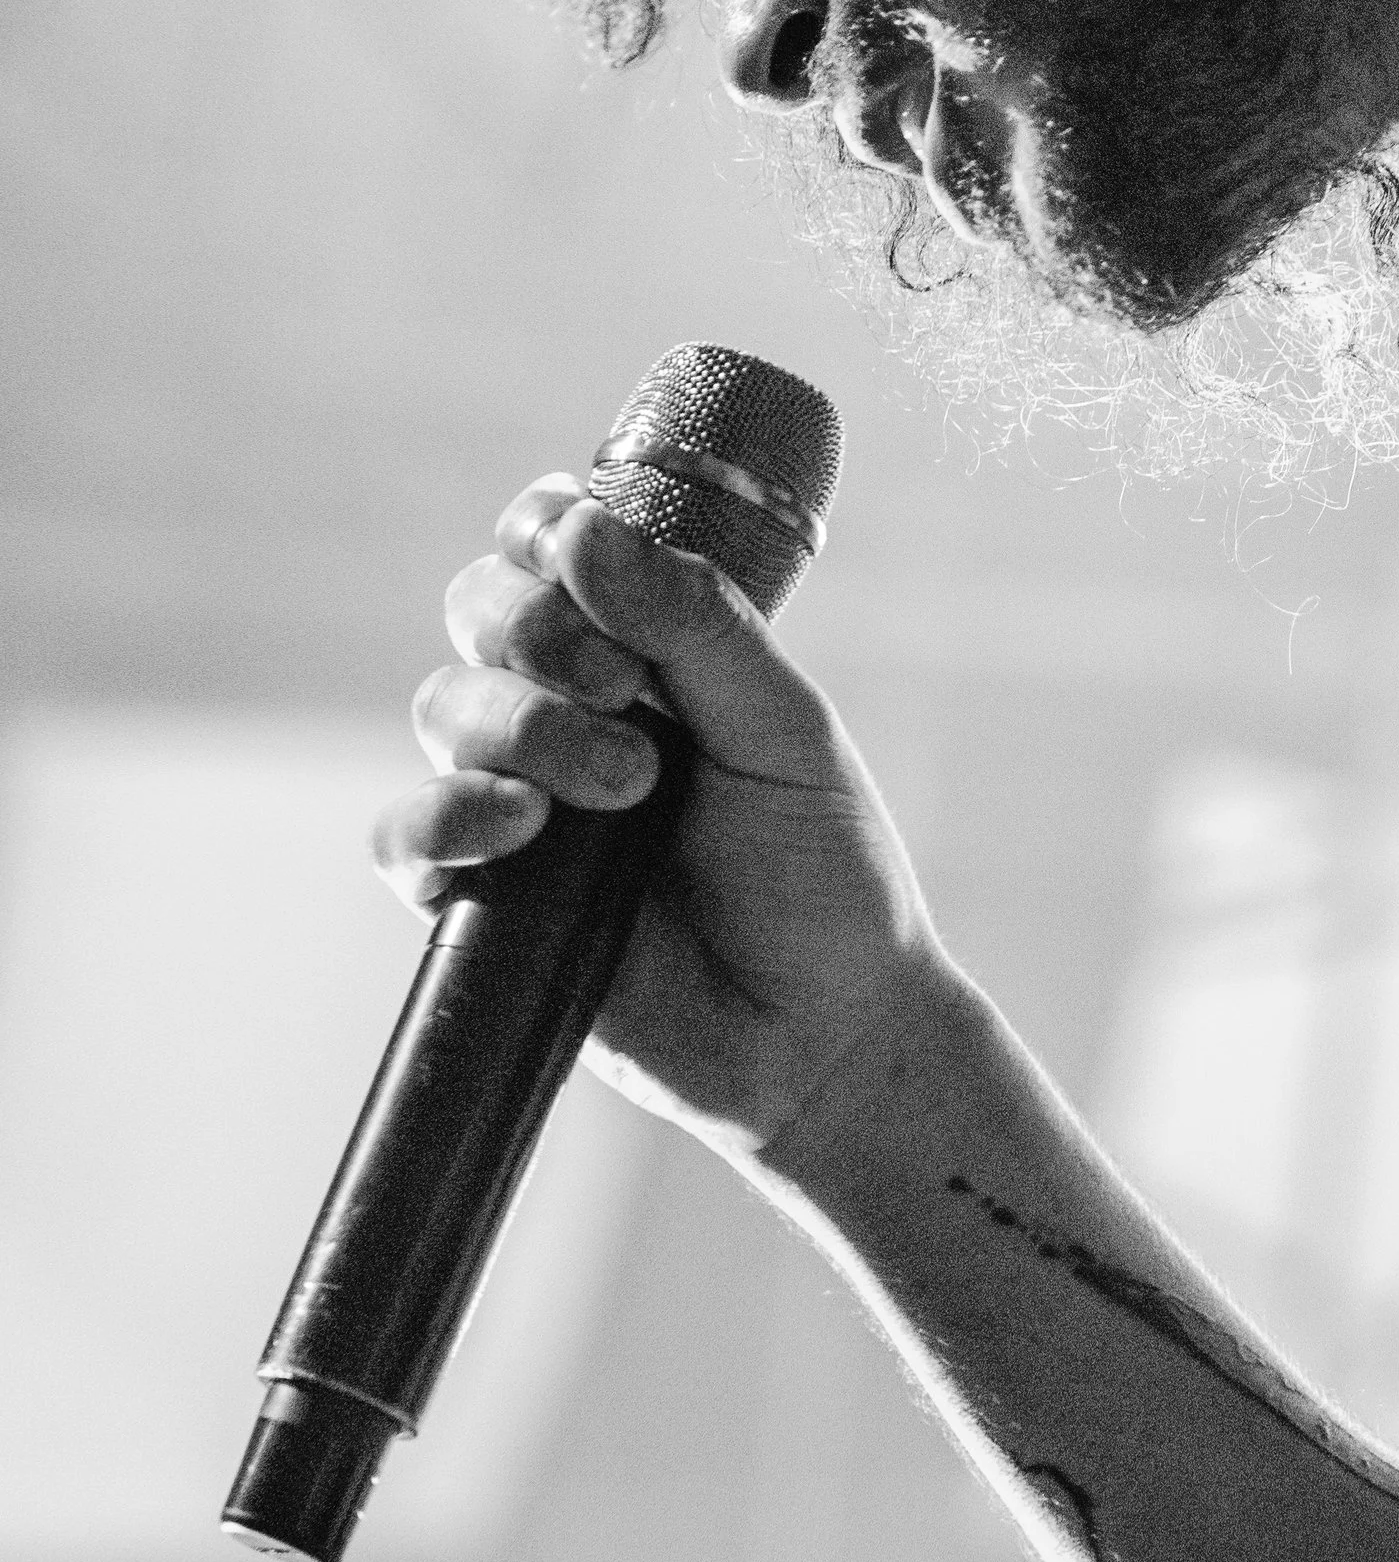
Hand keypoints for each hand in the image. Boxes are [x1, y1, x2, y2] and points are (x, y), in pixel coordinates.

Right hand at [370, 477, 941, 1162]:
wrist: (826, 1037)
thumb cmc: (823, 877)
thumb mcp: (785, 732)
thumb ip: (693, 624)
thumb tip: (579, 524)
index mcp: (649, 653)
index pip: (552, 546)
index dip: (543, 529)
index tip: (574, 544)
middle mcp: (573, 712)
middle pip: (479, 609)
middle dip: (535, 629)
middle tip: (625, 690)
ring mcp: (521, 803)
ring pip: (443, 708)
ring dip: (520, 726)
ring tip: (621, 787)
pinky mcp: (484, 901)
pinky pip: (407, 836)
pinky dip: (444, 816)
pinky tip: (520, 828)